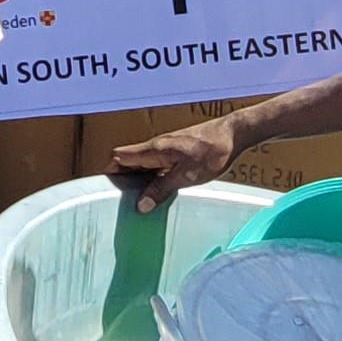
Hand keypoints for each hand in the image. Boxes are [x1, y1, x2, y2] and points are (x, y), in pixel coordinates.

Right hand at [104, 116, 238, 205]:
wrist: (233, 134)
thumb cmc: (211, 152)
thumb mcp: (185, 176)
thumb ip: (161, 189)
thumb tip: (140, 205)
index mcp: (154, 150)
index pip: (119, 157)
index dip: (110, 172)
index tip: (108, 190)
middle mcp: (156, 146)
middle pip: (128, 160)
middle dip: (122, 179)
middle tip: (122, 200)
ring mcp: (166, 148)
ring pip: (142, 163)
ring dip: (138, 178)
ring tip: (138, 199)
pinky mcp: (177, 151)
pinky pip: (156, 164)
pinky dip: (151, 176)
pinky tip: (159, 190)